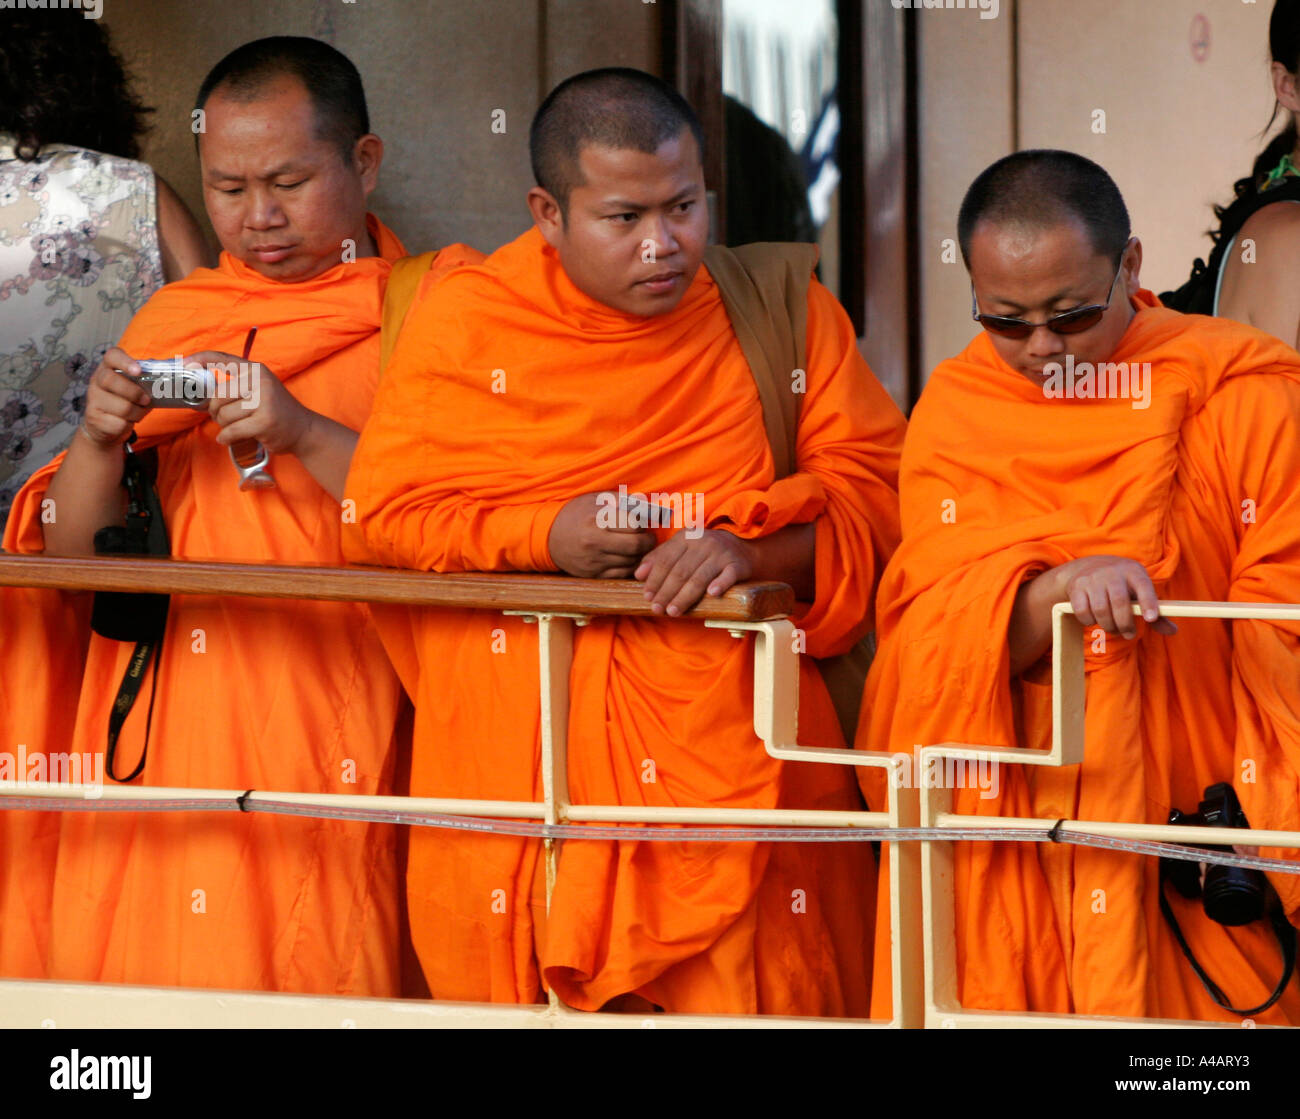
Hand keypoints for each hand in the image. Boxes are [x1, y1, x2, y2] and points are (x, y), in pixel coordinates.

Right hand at [80, 346, 151, 447]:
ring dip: (137, 412)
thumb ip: (149, 380)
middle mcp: (97, 381)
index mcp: (108, 368)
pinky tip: (128, 421)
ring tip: (139, 411)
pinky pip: (119, 423)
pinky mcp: (95, 419)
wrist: (103, 425)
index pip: (112, 356)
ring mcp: (94, 400)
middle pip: (111, 380)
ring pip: (121, 406)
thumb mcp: (135, 387)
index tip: (138, 370)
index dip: (125, 361)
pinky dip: (129, 424)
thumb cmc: (126, 400)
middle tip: (146, 399)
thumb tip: (174, 375)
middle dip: (134, 392)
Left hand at [188, 351, 313, 455]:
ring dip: (225, 426)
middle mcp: (259, 381)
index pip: (221, 359)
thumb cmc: (275, 410)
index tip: (185, 365)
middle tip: (226, 417)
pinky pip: (231, 431)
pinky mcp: (265, 421)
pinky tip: (234, 437)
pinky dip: (227, 437)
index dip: (200, 360)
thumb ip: (233, 387)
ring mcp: (264, 401)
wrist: (303, 429)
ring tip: (239, 426)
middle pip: (217, 395)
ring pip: (223, 415)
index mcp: (255, 370)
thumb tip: (199, 394)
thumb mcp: (258, 389)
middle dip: (215, 411)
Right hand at [547, 492, 656, 577]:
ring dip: (640, 555)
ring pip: (631, 562)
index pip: (633, 524)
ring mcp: (594, 561)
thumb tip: (647, 504)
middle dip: (648, 542)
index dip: (643, 524)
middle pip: (635, 545)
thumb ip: (621, 500)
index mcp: (596, 520)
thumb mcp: (595, 500)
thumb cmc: (576, 514)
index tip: (643, 523)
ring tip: (638, 547)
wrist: (549, 537)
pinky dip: (630, 566)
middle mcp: (594, 542)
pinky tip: (629, 558)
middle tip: (649, 538)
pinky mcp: (593, 575)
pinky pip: (621, 574)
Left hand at [635, 528, 754, 615]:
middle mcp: (704, 543)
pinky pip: (728, 576)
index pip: (666, 560)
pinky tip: (712, 594)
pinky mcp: (737, 564)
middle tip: (657, 609)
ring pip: (699, 577)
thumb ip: (659, 559)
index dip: (655, 579)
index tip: (647, 596)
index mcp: (686, 537)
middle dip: (666, 592)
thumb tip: (638, 575)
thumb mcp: (681, 549)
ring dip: (685, 596)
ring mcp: (721, 553)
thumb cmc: (704, 552)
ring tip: (673, 611)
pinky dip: (720, 584)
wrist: (740, 548)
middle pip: (680, 571)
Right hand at [1055, 555, 1177, 639]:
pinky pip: (1082, 611)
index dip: (1148, 602)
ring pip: (1101, 609)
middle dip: (1125, 623)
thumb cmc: (1122, 585)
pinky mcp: (1076, 587)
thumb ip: (1155, 612)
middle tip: (1129, 634)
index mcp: (1133, 571)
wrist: (1086, 567)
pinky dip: (1089, 621)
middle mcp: (1112, 572)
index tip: (1151, 619)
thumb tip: (1173, 631)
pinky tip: (1094, 620)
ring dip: (1108, 625)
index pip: (1143, 586)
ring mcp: (1092, 578)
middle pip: (1119, 602)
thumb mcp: (1139, 592)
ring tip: (1112, 628)